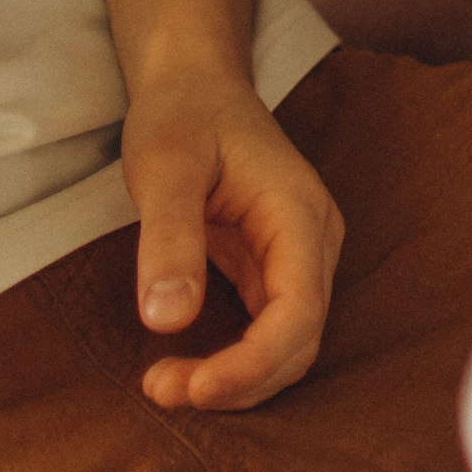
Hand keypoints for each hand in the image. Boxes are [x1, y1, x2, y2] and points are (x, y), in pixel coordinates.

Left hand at [119, 65, 344, 411]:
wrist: (193, 81)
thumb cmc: (182, 115)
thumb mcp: (164, 169)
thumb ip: (169, 240)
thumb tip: (167, 322)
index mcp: (298, 213)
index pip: (298, 314)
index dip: (251, 365)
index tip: (190, 389)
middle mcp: (312, 241)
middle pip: (298, 342)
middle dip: (238, 381)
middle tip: (159, 389)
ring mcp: (297, 255)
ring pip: (288, 346)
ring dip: (236, 380)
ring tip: (164, 384)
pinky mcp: (271, 266)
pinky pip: (268, 332)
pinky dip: (233, 362)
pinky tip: (186, 367)